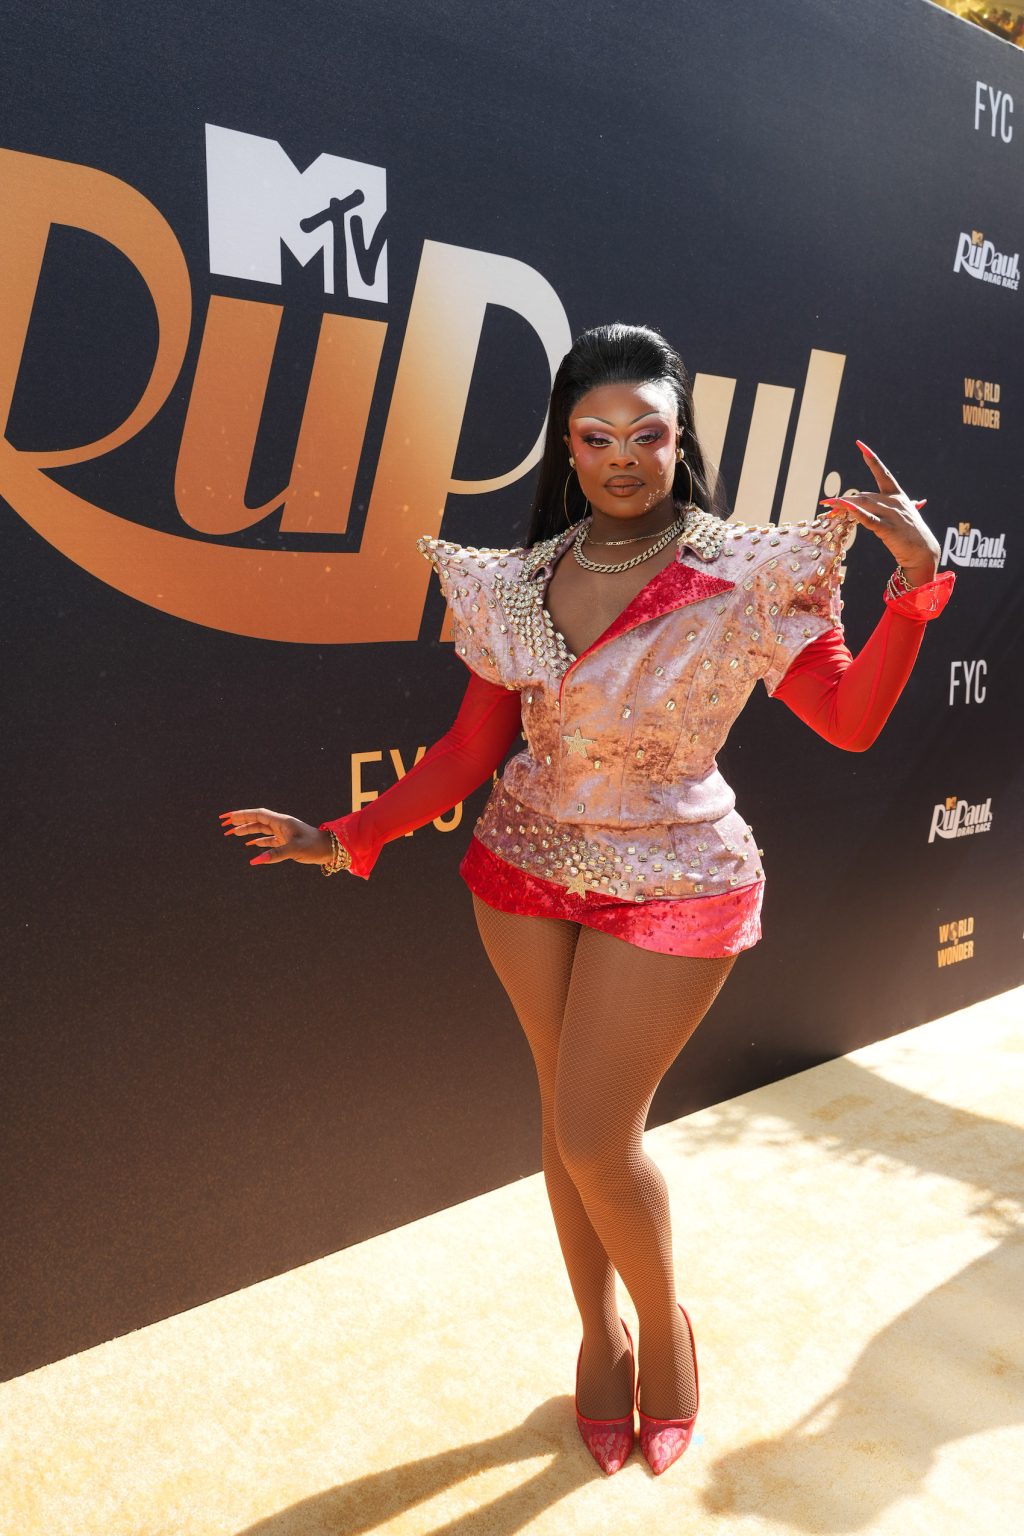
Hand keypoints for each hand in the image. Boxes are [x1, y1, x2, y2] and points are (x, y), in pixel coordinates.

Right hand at [219, 807, 331, 865]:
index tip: (227, 817)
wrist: (330, 849)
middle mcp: (281, 825)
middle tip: (224, 825)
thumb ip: (274, 854)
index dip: (241, 815)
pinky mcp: (286, 842)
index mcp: (281, 822)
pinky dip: (258, 841)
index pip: (257, 815)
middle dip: (240, 822)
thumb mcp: (294, 850)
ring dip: (247, 831)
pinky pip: (268, 840)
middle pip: (256, 821)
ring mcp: (283, 833)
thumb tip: (255, 861)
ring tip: (232, 834)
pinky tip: (250, 845)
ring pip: (261, 830)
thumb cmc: (314, 846)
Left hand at [820, 440, 940, 585]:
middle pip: (863, 495)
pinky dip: (856, 512)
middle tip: (826, 504)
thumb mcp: (910, 517)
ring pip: (862, 504)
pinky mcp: (888, 529)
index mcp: (898, 496)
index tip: (859, 445)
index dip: (871, 458)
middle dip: (843, 500)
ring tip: (826, 506)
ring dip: (842, 504)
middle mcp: (894, 502)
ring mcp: (891, 515)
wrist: (924, 553)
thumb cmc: (915, 536)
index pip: (883, 472)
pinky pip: (868, 519)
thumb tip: (919, 501)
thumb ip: (909, 507)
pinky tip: (845, 507)